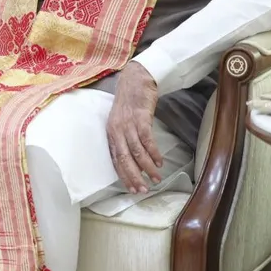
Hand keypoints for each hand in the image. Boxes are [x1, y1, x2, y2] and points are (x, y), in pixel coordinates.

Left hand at [106, 62, 162, 193]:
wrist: (136, 80)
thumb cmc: (130, 104)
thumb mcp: (122, 122)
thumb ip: (125, 140)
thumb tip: (135, 161)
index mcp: (110, 133)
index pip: (114, 159)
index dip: (123, 175)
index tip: (131, 189)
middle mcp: (116, 130)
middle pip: (123, 158)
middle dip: (133, 176)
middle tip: (142, 190)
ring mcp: (128, 124)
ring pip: (136, 151)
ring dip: (146, 167)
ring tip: (155, 178)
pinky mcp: (140, 118)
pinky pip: (147, 140)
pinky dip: (153, 153)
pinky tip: (159, 162)